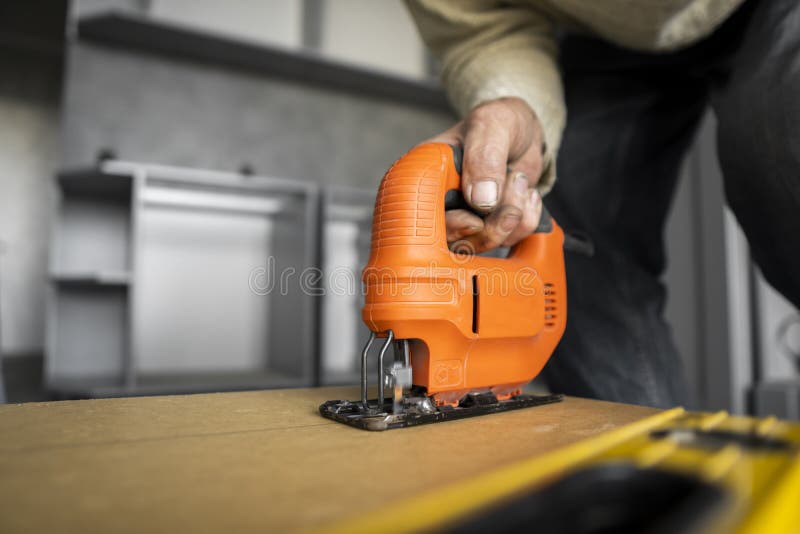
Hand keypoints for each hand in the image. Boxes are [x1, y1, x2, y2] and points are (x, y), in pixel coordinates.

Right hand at [425, 97, 544, 252]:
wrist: (524, 134)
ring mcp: (462, 218)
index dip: (446, 225)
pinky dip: (525, 220)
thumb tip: (481, 201)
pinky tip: (525, 193)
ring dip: (512, 216)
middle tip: (511, 197)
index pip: (418, 213)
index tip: (473, 220)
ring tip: (519, 180)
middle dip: (489, 226)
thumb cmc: (500, 122)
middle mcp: (439, 200)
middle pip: (450, 240)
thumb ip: (484, 158)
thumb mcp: (492, 125)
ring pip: (482, 243)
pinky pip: (507, 241)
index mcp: (425, 172)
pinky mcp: (486, 228)